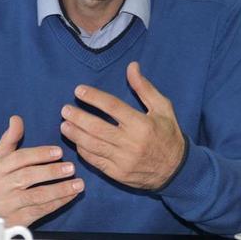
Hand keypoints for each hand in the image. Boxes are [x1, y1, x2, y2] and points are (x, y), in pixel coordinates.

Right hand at [0, 115, 83, 225]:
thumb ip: (9, 139)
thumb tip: (16, 119)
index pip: (18, 159)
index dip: (39, 154)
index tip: (58, 152)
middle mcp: (1, 186)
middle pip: (26, 177)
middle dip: (50, 172)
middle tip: (71, 167)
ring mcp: (9, 204)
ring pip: (35, 197)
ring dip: (59, 190)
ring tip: (78, 184)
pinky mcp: (17, 219)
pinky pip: (40, 211)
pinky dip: (57, 203)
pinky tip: (71, 196)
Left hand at [60, 62, 185, 190]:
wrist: (176, 170)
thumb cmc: (168, 134)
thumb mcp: (162, 108)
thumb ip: (144, 88)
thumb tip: (131, 66)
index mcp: (142, 124)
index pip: (112, 106)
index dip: (93, 97)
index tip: (79, 90)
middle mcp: (131, 142)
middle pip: (97, 127)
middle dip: (78, 117)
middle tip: (65, 109)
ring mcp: (123, 160)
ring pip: (92, 145)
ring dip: (75, 134)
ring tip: (64, 124)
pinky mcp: (117, 174)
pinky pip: (95, 161)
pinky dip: (83, 150)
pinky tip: (76, 141)